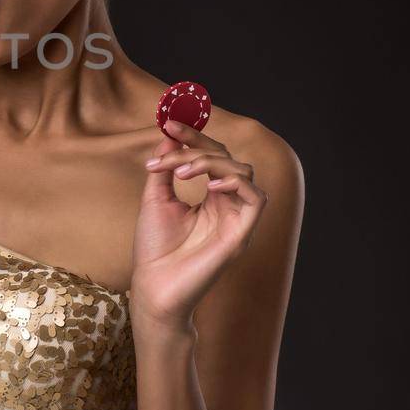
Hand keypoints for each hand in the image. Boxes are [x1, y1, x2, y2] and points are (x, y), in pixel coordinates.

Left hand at [131, 118, 267, 331]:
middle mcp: (226, 205)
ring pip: (242, 170)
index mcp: (209, 197)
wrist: (154, 287)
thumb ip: (165, 167)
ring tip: (181, 171)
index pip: (211, 155)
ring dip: (210, 161)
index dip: (194, 135)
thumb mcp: (155, 199)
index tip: (169, 122)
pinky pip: (256, 198)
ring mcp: (236, 218)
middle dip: (198, 144)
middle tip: (171, 139)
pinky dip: (235, 183)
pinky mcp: (242, 233)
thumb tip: (168, 135)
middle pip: (227, 157)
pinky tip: (208, 186)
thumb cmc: (154, 249)